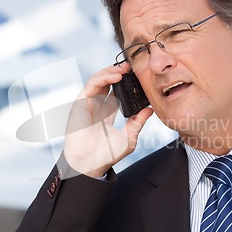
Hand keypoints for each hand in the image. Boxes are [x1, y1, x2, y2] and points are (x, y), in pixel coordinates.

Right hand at [63, 63, 152, 177]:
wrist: (90, 164)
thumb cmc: (106, 155)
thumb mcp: (129, 137)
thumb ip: (138, 122)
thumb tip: (150, 109)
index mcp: (106, 114)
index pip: (116, 93)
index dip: (126, 84)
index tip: (139, 79)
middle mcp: (96, 106)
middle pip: (107, 82)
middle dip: (119, 73)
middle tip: (133, 67)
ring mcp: (88, 103)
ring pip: (99, 79)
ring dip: (112, 71)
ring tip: (126, 68)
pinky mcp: (81, 102)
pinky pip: (92, 84)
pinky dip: (104, 76)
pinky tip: (116, 75)